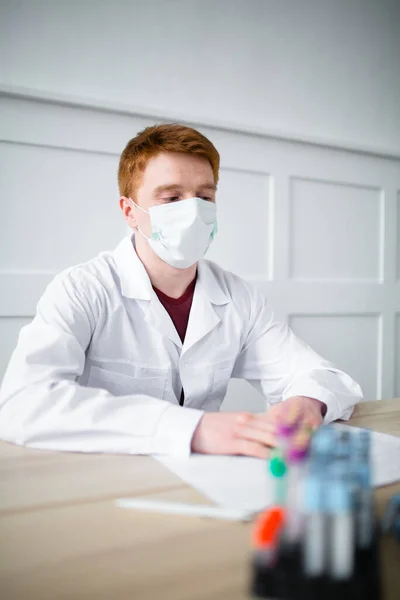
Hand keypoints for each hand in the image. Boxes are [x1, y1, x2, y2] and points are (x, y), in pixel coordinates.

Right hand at [191, 396, 324, 457]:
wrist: (191, 427)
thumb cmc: (211, 429)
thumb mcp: (232, 424)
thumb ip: (250, 429)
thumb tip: (266, 439)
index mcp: (248, 417)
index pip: (275, 422)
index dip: (292, 429)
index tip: (307, 437)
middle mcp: (247, 421)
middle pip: (276, 429)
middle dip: (294, 438)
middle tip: (309, 447)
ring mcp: (240, 431)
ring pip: (269, 438)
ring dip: (285, 447)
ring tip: (299, 454)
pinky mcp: (233, 442)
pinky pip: (254, 448)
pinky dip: (267, 454)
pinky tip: (277, 459)